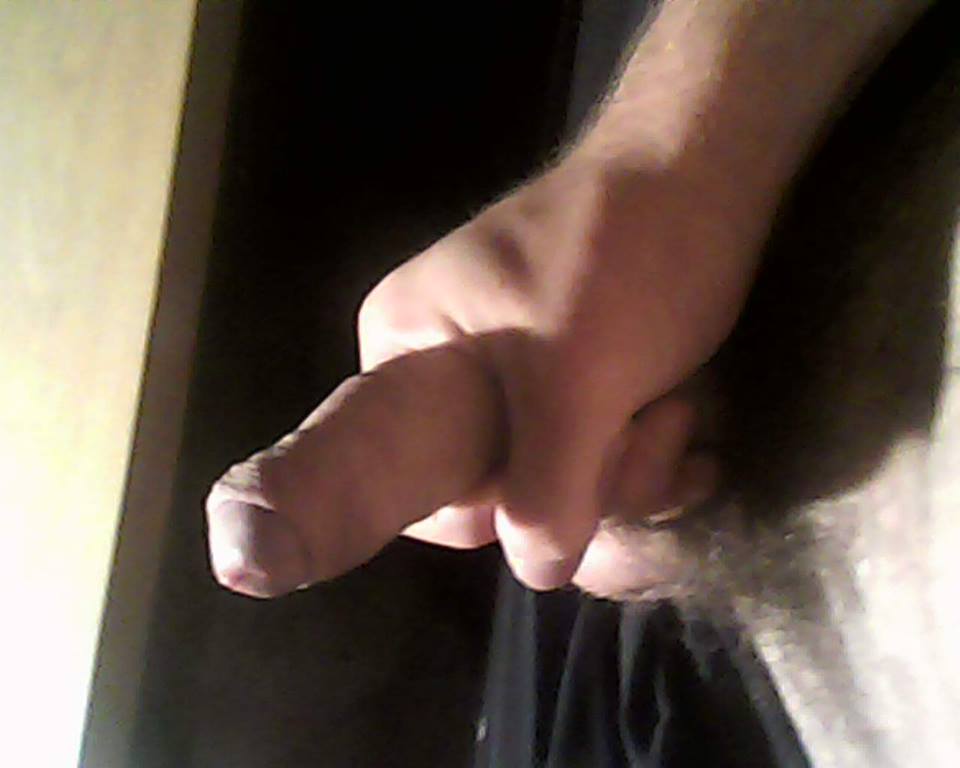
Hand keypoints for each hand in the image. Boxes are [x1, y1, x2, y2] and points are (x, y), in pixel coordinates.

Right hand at [205, 153, 759, 596]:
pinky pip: (600, 481)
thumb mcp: (577, 370)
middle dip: (583, 491)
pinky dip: (654, 469)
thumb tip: (536, 568)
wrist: (706, 175)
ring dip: (635, 475)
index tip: (551, 482)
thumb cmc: (625, 251)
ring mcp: (513, 394)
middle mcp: (445, 380)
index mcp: (406, 356)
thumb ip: (543, 486)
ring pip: (559, 499)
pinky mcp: (574, 402)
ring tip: (673, 404)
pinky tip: (691, 426)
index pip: (398, 484)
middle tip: (641, 422)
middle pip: (494, 501)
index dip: (474, 508)